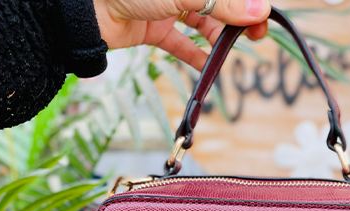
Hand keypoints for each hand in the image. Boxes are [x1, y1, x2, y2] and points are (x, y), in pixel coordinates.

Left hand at [96, 0, 270, 69]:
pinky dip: (192, 53)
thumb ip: (222, 3)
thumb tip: (260, 10)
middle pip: (218, 3)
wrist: (87, 10)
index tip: (262, 21)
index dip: (248, 4)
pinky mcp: (150, 28)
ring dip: (216, 37)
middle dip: (236, 20)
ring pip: (200, 22)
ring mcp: (165, 6)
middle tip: (254, 38)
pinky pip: (177, 42)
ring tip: (228, 52)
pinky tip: (206, 66)